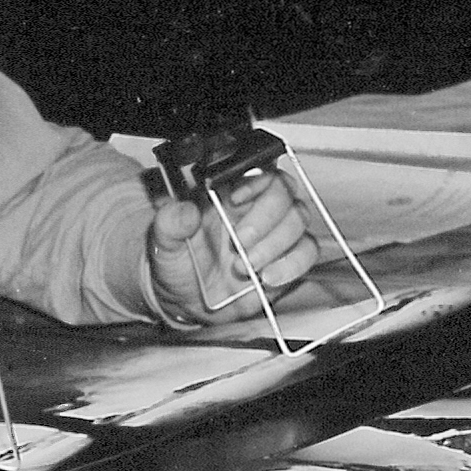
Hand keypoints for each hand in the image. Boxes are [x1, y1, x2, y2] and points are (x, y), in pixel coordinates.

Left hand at [145, 173, 322, 327]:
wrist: (187, 300)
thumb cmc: (180, 263)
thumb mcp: (163, 242)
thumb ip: (170, 222)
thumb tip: (183, 210)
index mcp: (230, 192)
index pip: (258, 169)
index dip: (255, 181)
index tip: (236, 199)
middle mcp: (257, 208)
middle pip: (284, 193)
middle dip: (265, 219)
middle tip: (240, 242)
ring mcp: (275, 232)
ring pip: (299, 220)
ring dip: (275, 244)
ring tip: (246, 267)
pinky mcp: (287, 259)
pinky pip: (307, 252)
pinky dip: (292, 264)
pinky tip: (267, 277)